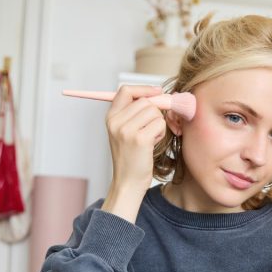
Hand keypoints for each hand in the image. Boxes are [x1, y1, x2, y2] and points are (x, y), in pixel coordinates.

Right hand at [102, 85, 165, 222]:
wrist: (128, 182)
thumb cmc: (131, 157)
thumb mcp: (125, 131)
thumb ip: (135, 112)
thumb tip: (158, 94)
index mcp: (110, 117)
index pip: (125, 90)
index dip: (143, 89)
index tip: (157, 92)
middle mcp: (115, 122)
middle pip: (145, 101)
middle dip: (155, 112)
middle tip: (152, 127)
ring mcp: (126, 130)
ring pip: (154, 112)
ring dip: (158, 124)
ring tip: (150, 137)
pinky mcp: (140, 139)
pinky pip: (159, 123)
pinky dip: (161, 132)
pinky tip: (153, 143)